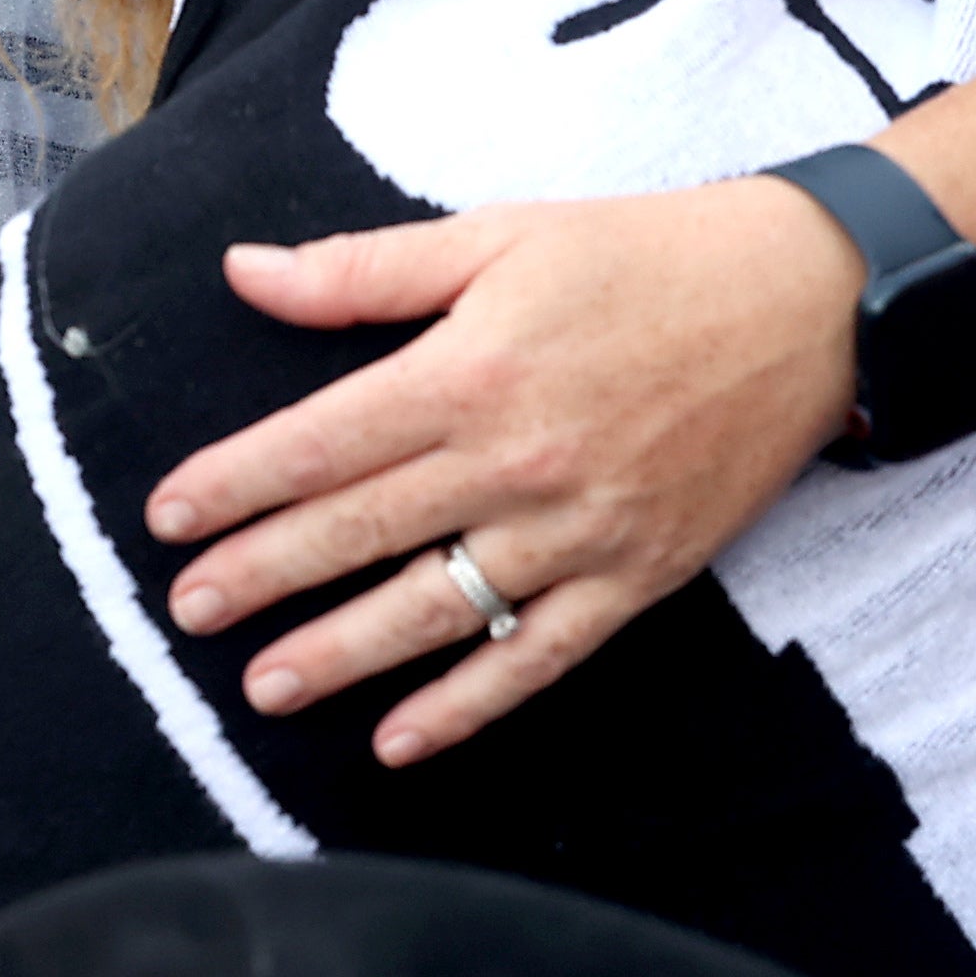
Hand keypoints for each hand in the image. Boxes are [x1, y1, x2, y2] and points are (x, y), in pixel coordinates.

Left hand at [151, 179, 862, 762]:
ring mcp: (581, 530)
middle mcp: (517, 461)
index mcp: (472, 371)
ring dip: (344, 654)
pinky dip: (468, 706)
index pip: (323, 442)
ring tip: (265, 687)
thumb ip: (364, 271)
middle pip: (363, 531)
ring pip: (438, 609)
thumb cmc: (641, 256)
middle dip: (263, 575)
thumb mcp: (497, 236)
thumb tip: (243, 273)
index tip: (168, 515)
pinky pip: (539, 658)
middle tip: (184, 611)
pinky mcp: (639, 577)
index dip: (237, 482)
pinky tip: (399, 740)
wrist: (807, 302)